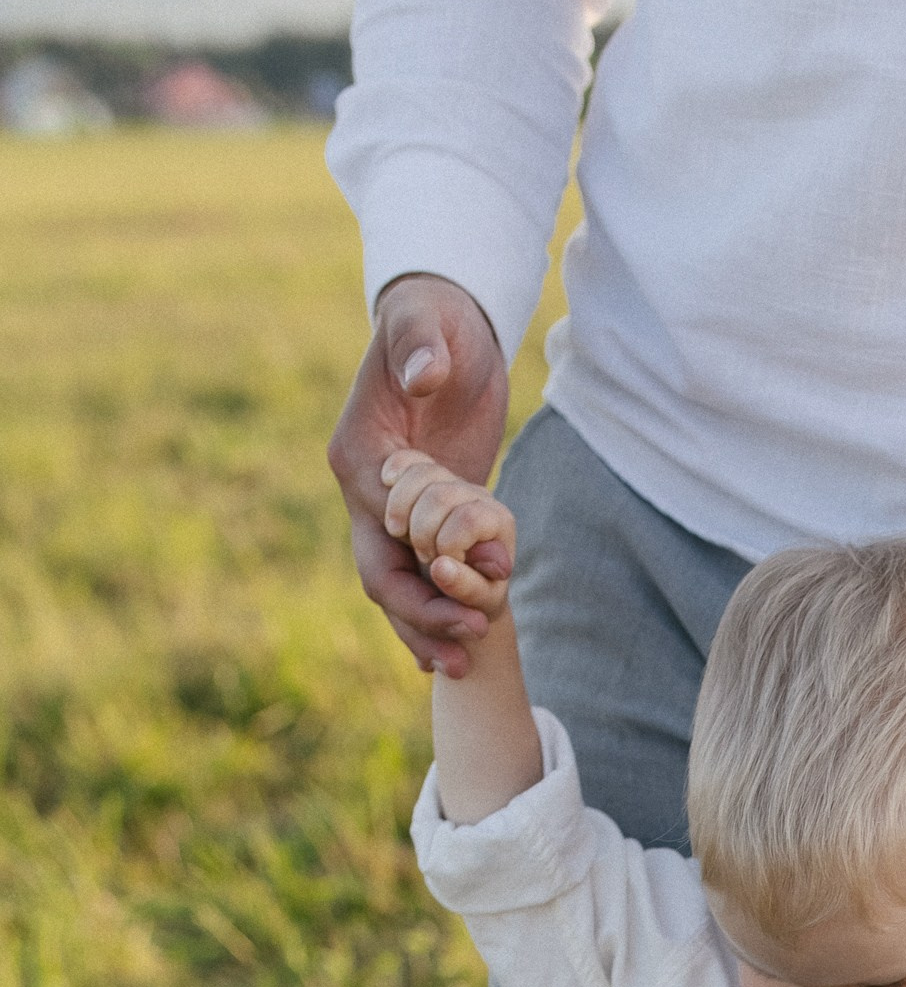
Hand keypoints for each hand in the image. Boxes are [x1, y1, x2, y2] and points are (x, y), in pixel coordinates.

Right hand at [326, 273, 510, 675]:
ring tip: (462, 668)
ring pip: (397, 584)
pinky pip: (420, 574)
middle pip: (381, 574)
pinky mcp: (421, 514)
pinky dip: (435, 610)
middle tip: (463, 656)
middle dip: (419, 619)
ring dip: (424, 628)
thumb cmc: (436, 318)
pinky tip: (457, 648)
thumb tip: (423, 375)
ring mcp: (389, 507)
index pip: (379, 532)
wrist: (445, 320)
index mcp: (359, 456)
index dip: (421, 574)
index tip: (466, 599)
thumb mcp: (430, 324)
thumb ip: (419, 346)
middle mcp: (365, 490)